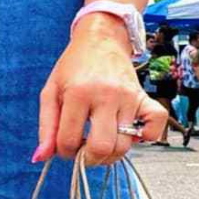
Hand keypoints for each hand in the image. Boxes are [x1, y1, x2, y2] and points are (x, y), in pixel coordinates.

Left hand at [33, 29, 167, 166]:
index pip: (69, 140)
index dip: (64, 151)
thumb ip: (46, 126)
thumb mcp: (51, 91)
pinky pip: (156, 125)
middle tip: (83, 151)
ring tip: (100, 142)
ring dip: (111, 154)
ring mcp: (128, 97)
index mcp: (78, 93)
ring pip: (124, 144)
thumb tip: (42, 157)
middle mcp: (105, 95)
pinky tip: (132, 134)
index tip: (65, 146)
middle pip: (101, 147)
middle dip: (88, 159)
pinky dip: (148, 137)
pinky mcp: (143, 97)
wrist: (100, 39)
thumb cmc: (74, 65)